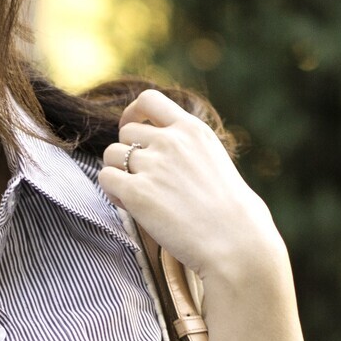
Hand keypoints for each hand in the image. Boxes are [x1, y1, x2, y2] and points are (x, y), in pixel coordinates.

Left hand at [95, 89, 287, 291]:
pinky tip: (130, 205)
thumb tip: (158, 150)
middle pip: (126, 132)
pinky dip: (113, 192)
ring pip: (111, 154)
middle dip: (128, 153)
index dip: (133, 113)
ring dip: (118, 172)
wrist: (235, 241)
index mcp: (192, 129)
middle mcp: (170, 141)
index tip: (133, 128)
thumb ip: (187, 148)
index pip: (148, 100)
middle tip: (142, 179)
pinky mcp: (137, 192)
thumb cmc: (231, 211)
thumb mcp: (214, 161)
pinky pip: (106, 179)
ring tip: (136, 195)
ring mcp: (152, 165)